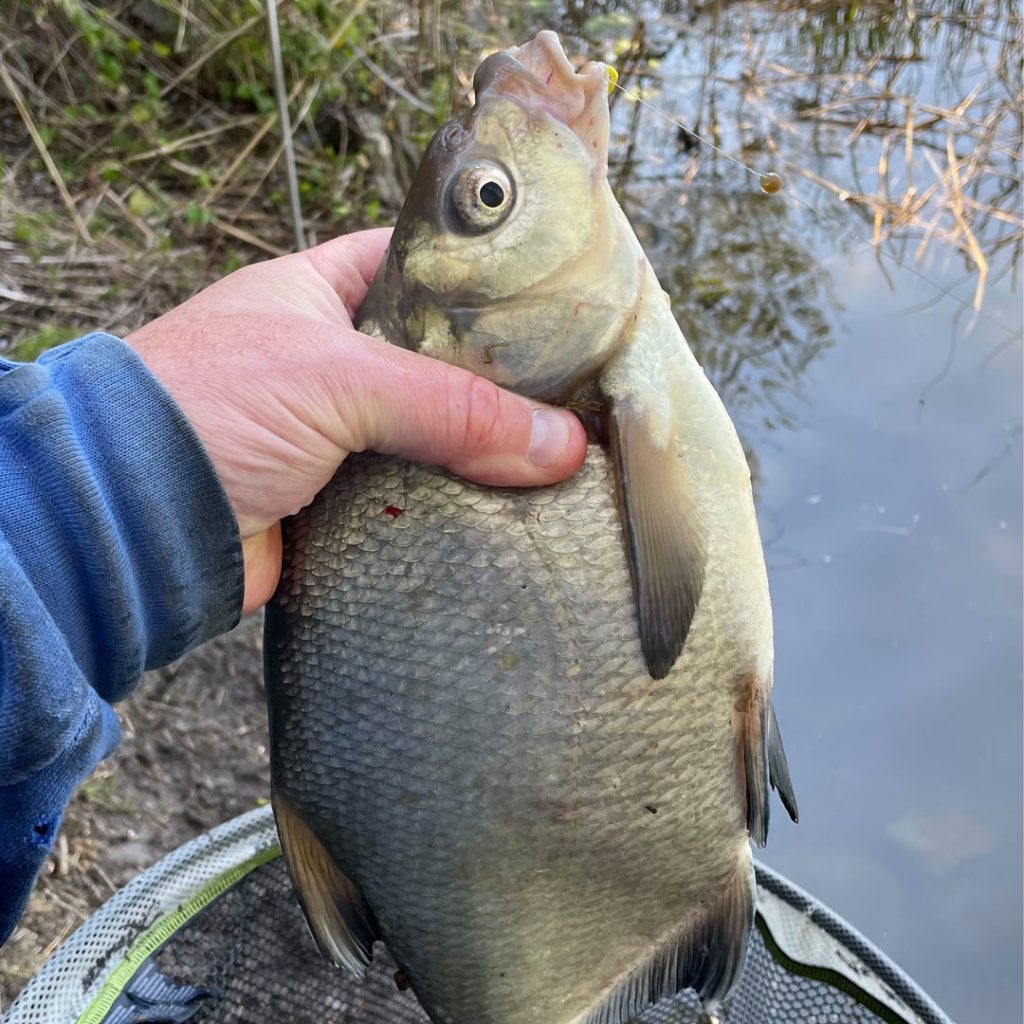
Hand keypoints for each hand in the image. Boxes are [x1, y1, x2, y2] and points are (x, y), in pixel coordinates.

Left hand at [126, 228, 586, 613]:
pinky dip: (452, 506)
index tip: (549, 301)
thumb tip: (559, 445)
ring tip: (556, 460)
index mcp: (317, 293)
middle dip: (496, 383)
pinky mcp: (338, 501)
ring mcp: (334, 433)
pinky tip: (508, 510)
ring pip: (432, 437)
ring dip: (480, 455)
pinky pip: (414, 497)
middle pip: (438, 362)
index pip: (416, 267)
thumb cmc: (204, 408)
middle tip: (569, 396)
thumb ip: (453, 404)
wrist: (129, 521)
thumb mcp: (338, 377)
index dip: (479, 281)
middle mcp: (328, 359)